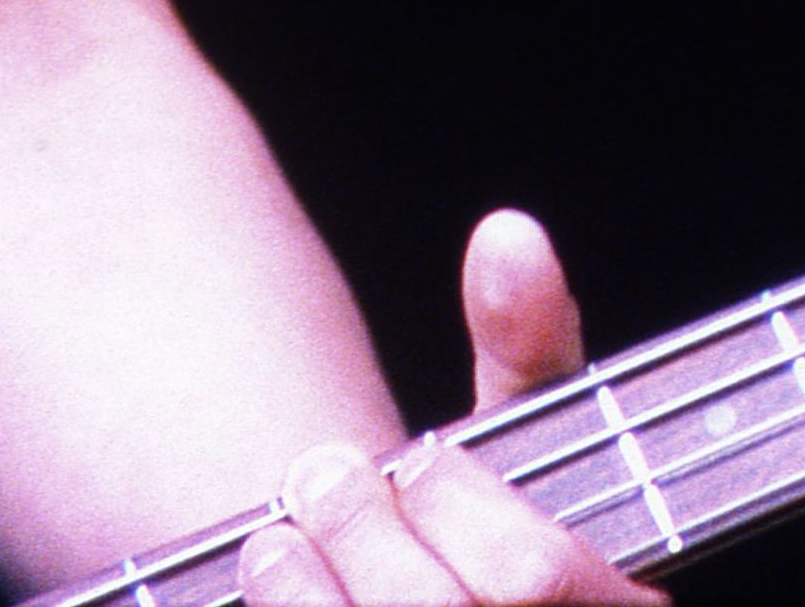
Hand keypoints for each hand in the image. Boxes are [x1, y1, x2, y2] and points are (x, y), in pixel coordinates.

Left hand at [231, 210, 665, 604]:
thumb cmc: (491, 547)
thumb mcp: (536, 453)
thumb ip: (529, 349)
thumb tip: (508, 233)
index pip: (531, 579)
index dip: (458, 508)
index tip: (416, 460)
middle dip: (363, 537)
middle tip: (318, 480)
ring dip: (300, 595)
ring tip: (276, 545)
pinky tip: (268, 596)